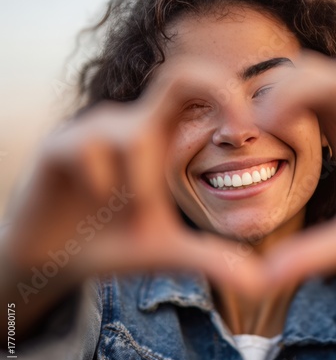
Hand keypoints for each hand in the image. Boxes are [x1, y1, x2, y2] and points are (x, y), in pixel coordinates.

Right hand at [3, 76, 263, 299]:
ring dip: (144, 187)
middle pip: (181, 75)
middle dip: (217, 89)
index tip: (247, 135)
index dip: (232, 99)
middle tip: (236, 132)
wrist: (52, 259)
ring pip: (137, 137)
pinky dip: (102, 186)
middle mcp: (133, 125)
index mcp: (162, 141)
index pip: (201, 93)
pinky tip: (92, 202)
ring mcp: (96, 130)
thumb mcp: (168, 252)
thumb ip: (213, 259)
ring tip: (126, 215)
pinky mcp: (59, 145)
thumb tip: (260, 283)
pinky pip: (92, 152)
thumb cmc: (114, 245)